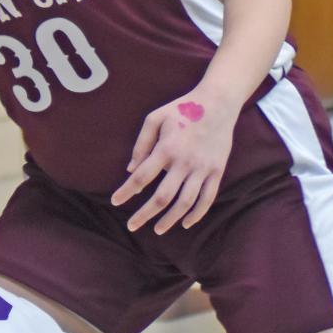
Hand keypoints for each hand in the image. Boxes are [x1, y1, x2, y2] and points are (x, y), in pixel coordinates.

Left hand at [110, 90, 232, 233]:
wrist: (218, 103)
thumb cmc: (182, 109)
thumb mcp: (155, 118)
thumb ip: (141, 143)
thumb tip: (130, 170)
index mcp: (166, 148)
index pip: (141, 177)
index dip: (126, 192)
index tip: (114, 202)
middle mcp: (184, 162)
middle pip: (162, 197)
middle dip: (144, 214)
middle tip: (131, 226)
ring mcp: (202, 168)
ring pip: (185, 202)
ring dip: (169, 219)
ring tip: (157, 229)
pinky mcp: (216, 171)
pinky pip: (207, 199)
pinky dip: (197, 214)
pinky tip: (185, 223)